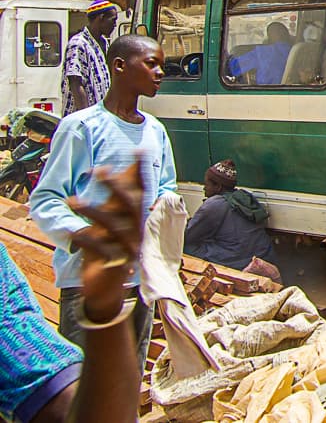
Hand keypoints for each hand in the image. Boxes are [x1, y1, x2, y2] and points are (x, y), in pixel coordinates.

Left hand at [67, 157, 145, 321]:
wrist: (107, 288)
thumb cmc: (110, 249)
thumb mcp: (114, 222)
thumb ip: (119, 199)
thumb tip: (125, 171)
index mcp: (135, 218)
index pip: (141, 190)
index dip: (140, 172)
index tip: (139, 150)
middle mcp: (135, 230)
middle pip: (130, 204)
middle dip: (116, 186)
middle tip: (99, 170)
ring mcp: (126, 247)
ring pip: (113, 225)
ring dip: (93, 211)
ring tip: (72, 200)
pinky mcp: (114, 263)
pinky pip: (100, 248)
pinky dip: (86, 239)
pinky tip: (74, 231)